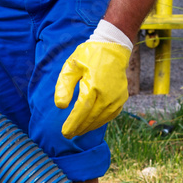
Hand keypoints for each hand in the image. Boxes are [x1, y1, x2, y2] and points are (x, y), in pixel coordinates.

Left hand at [55, 24, 132, 138]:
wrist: (113, 48)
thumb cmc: (89, 56)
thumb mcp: (72, 66)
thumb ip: (64, 85)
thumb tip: (60, 106)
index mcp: (93, 85)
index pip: (82, 111)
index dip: (73, 124)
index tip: (65, 133)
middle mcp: (107, 94)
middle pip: (91, 118)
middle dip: (79, 128)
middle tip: (68, 134)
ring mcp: (117, 98)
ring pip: (101, 119)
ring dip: (89, 127)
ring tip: (78, 131)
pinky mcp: (122, 99)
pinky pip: (110, 115)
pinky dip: (100, 122)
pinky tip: (91, 124)